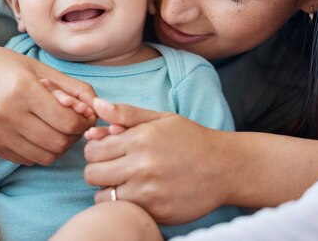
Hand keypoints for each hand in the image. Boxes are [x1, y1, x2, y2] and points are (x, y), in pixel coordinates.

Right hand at [0, 41, 96, 165]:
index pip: (67, 122)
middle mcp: (7, 114)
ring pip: (44, 156)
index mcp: (23, 90)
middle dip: (74, 136)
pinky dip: (38, 151)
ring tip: (57, 129)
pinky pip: (25, 159)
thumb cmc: (1, 64)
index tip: (85, 115)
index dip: (84, 122)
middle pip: (58, 143)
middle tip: (74, 124)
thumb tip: (98, 106)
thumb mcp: (38, 67)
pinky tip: (37, 133)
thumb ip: (71, 87)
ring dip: (58, 146)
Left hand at [83, 99, 231, 223]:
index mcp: (140, 139)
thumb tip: (96, 104)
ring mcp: (149, 193)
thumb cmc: (191, 139)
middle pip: (92, 174)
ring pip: (103, 197)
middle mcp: (142, 167)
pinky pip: (123, 211)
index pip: (92, 150)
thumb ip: (126, 113)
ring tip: (125, 181)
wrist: (225, 167)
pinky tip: (138, 194)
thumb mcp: (161, 118)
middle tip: (113, 166)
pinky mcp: (156, 212)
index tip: (107, 150)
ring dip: (109, 190)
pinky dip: (125, 204)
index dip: (96, 150)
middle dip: (98, 170)